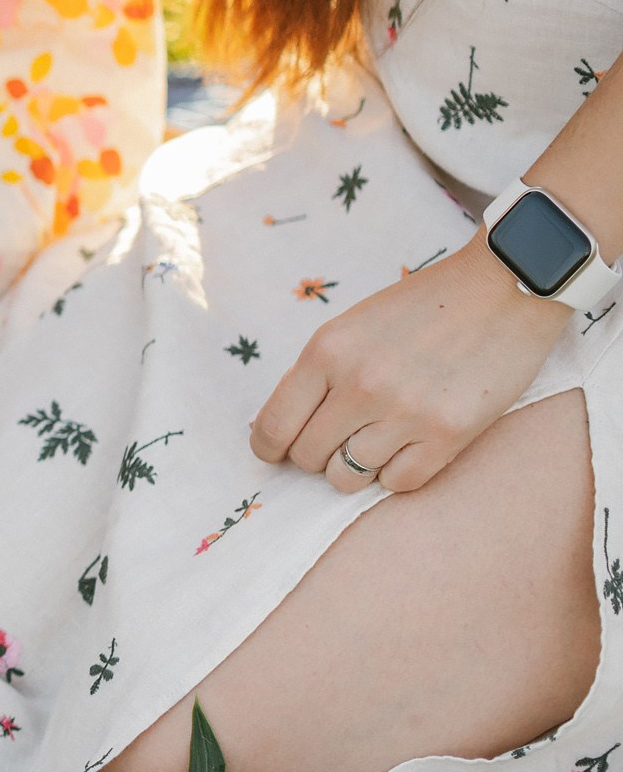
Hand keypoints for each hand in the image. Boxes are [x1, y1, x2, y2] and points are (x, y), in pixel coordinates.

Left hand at [250, 234, 572, 492]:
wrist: (503, 287)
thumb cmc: (422, 307)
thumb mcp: (350, 328)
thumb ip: (313, 376)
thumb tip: (270, 431)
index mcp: (326, 352)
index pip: (272, 429)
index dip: (269, 449)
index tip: (279, 451)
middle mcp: (360, 385)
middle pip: (308, 458)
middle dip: (316, 454)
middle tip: (339, 436)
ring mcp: (406, 413)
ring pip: (347, 478)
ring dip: (354, 467)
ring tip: (375, 440)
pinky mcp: (450, 434)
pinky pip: (398, 484)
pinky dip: (396, 473)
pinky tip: (408, 446)